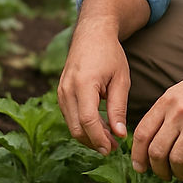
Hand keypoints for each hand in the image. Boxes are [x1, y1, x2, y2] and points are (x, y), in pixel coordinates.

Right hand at [57, 19, 130, 154]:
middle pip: (76, 127)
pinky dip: (83, 125)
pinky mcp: (61, 92)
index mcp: (83, 84)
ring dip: (88, 135)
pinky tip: (99, 125)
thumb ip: (118, 108)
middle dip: (94, 141)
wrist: (92, 33)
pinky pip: (70, 115)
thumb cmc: (110, 54)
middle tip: (114, 147)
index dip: (100, 138)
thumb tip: (120, 135)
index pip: (88, 120)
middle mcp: (67, 89)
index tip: (113, 149)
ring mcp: (61, 90)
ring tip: (110, 137)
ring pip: (71, 124)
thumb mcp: (121, 80)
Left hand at [131, 61, 182, 181]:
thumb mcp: (180, 92)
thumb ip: (165, 112)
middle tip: (163, 175)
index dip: (137, 155)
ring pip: (176, 159)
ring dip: (177, 173)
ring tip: (182, 173)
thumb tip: (149, 139)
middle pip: (156, 150)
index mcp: (166, 101)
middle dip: (157, 169)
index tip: (140, 167)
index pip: (142, 133)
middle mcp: (178, 112)